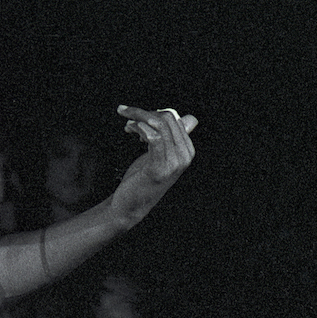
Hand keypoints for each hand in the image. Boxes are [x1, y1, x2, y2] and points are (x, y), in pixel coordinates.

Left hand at [108, 106, 195, 227]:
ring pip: (158, 125)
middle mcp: (185, 156)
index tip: (139, 118)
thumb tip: (189, 119)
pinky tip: (129, 130)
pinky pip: (152, 137)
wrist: (131, 204)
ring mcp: (174, 163)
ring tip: (127, 125)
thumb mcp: (160, 154)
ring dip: (138, 118)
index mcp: (187, 150)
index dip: (155, 113)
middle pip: (167, 118)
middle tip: (128, 118)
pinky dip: (139, 128)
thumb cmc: (142, 178)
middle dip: (144, 113)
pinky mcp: (159, 168)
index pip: (175, 118)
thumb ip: (173, 137)